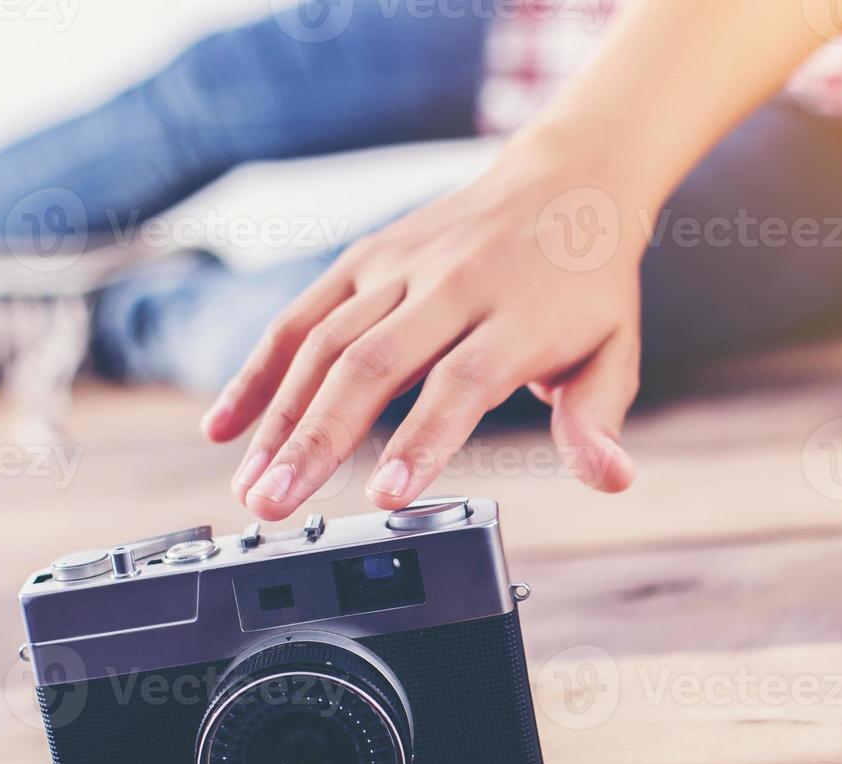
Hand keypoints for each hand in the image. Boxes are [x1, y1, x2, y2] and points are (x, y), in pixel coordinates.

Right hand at [200, 140, 644, 519]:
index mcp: (518, 316)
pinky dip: (261, 368)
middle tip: (277, 505)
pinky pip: (303, 315)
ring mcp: (402, 266)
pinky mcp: (367, 258)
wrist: (566, 180)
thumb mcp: (614, 350)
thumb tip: (611, 478)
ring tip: (252, 485)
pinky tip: (227, 426)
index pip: (462, 382)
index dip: (422, 439)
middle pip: (374, 364)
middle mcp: (452, 285)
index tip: (385, 496)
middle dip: (319, 439)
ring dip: (280, 417)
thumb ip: (597, 418)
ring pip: (326, 343)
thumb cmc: (588, 285)